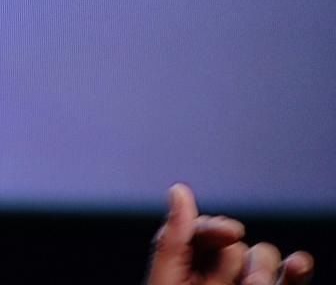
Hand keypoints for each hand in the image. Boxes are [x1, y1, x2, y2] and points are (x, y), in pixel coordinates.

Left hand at [145, 183, 312, 284]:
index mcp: (182, 266)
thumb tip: (178, 188)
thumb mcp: (166, 279)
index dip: (212, 228)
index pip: (199, 231)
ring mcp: (241, 283)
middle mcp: (213, 273)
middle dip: (235, 257)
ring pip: (260, 255)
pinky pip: (287, 279)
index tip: (230, 232)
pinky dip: (295, 271)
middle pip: (232, 241)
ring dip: (261, 268)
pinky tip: (297, 263)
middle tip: (241, 281)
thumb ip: (173, 238)